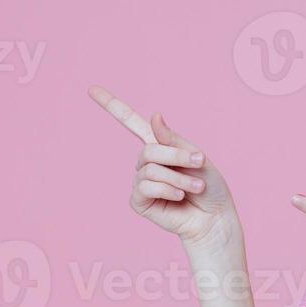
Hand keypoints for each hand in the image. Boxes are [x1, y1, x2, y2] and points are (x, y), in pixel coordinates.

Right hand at [89, 84, 238, 250]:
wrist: (214, 218)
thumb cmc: (210, 187)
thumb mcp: (196, 157)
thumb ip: (173, 140)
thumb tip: (154, 115)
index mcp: (159, 146)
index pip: (130, 122)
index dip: (111, 106)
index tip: (91, 89)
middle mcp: (146, 163)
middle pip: (148, 150)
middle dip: (176, 156)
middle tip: (199, 163)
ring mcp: (141, 182)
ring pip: (150, 170)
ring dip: (177, 177)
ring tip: (195, 187)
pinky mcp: (139, 202)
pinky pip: (145, 187)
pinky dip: (167, 190)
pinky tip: (179, 197)